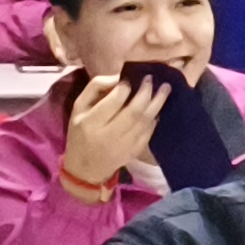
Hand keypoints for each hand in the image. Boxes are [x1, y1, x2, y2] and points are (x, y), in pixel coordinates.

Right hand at [61, 70, 168, 194]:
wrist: (86, 168)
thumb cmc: (80, 132)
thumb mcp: (78, 108)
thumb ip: (94, 88)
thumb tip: (117, 77)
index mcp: (91, 122)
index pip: (114, 101)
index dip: (125, 87)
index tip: (128, 80)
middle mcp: (109, 135)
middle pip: (134, 111)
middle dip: (146, 92)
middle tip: (151, 79)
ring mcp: (124, 145)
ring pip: (145, 121)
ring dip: (157, 103)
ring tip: (165, 88)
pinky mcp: (133, 152)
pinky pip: (148, 133)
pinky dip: (154, 120)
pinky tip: (156, 109)